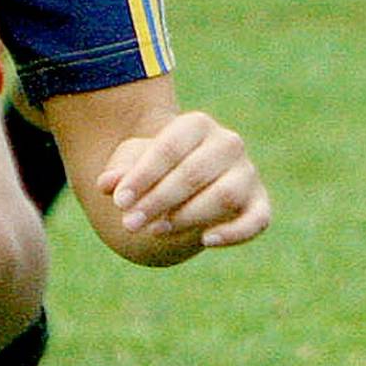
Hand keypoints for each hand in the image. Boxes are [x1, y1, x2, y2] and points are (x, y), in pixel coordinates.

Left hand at [98, 106, 271, 250]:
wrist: (183, 185)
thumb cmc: (155, 171)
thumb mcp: (131, 165)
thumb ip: (119, 172)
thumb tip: (106, 184)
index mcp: (197, 124)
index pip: (170, 148)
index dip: (143, 176)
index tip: (118, 201)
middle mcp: (228, 143)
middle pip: (194, 172)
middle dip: (158, 201)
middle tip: (130, 223)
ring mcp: (247, 174)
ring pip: (224, 195)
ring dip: (187, 217)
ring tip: (155, 231)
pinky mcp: (259, 204)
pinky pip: (256, 220)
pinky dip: (235, 233)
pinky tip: (206, 241)